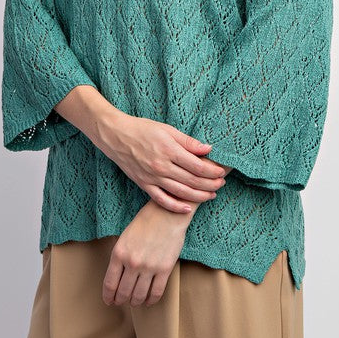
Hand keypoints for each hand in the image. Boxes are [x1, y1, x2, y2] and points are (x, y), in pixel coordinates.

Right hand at [99, 112, 226, 212]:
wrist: (116, 136)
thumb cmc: (142, 129)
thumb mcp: (167, 129)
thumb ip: (188, 141)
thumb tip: (208, 149)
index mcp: (169, 150)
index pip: (197, 165)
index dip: (212, 170)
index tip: (221, 172)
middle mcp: (161, 166)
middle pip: (192, 180)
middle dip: (210, 184)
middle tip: (221, 184)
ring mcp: (152, 177)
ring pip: (180, 192)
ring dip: (199, 196)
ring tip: (212, 195)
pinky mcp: (144, 185)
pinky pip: (162, 200)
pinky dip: (176, 206)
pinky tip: (187, 208)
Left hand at [102, 200, 189, 306]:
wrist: (167, 213)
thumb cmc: (145, 222)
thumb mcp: (125, 237)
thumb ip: (120, 257)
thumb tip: (117, 277)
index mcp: (119, 253)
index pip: (110, 284)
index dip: (108, 296)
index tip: (109, 301)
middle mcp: (133, 263)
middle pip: (123, 293)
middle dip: (121, 300)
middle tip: (121, 302)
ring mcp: (149, 267)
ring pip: (139, 296)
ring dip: (135, 302)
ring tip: (135, 302)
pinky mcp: (165, 269)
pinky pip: (156, 293)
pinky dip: (151, 300)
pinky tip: (149, 301)